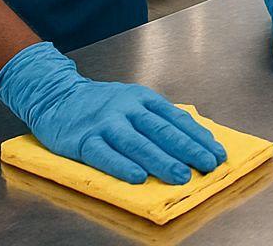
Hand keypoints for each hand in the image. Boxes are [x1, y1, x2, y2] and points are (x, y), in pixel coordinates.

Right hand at [0, 41, 225, 184]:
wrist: (56, 95)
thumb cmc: (101, 104)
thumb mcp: (133, 102)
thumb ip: (157, 119)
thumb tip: (191, 140)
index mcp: (143, 99)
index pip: (176, 119)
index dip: (198, 137)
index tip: (217, 153)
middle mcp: (126, 108)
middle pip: (161, 130)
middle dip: (187, 149)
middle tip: (207, 165)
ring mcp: (105, 123)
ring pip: (137, 143)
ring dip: (160, 160)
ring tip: (179, 176)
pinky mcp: (84, 139)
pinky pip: (104, 154)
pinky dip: (121, 165)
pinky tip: (137, 177)